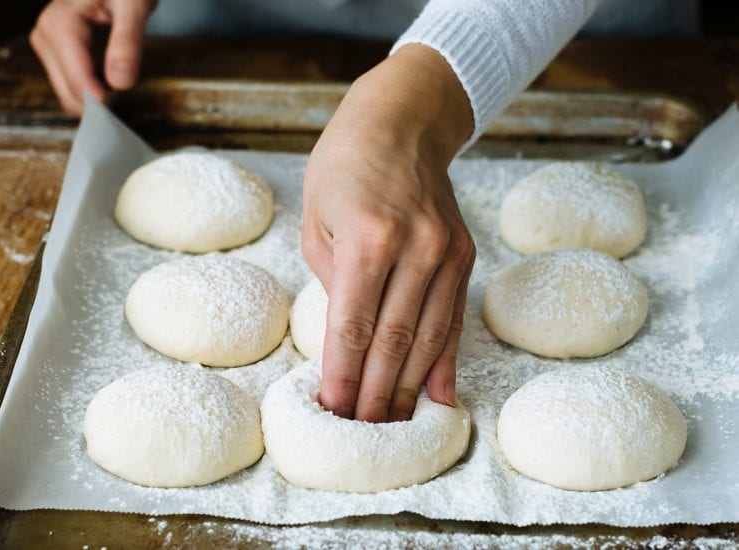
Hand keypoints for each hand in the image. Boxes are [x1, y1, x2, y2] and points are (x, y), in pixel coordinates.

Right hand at [30, 0, 156, 113]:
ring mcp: (48, 48)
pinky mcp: (57, 56)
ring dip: (98, 102)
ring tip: (126, 93)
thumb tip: (119, 82)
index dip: (103, 101)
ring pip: (69, 96)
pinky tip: (116, 87)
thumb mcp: (133, 6)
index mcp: (59, 24)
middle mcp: (46, 37)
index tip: (127, 109)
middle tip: (132, 103)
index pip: (77, 81)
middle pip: (70, 94)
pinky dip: (95, 95)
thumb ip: (127, 42)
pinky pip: (74, 88)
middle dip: (100, 105)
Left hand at [302, 44, 475, 422]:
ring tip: (394, 425)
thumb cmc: (344, 169)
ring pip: (428, 336)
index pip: (353, 326)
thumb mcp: (317, 220)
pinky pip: (454, 318)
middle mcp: (415, 248)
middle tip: (362, 432)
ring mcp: (446, 253)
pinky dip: (445, 360)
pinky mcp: (465, 256)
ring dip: (410, 387)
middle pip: (394, 340)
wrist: (401, 123)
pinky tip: (438, 396)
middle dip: (376, 393)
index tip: (333, 410)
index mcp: (368, 239)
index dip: (343, 375)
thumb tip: (349, 339)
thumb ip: (334, 282)